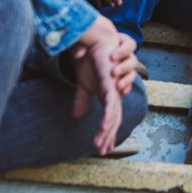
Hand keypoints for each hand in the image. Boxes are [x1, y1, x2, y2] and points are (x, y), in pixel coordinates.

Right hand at [68, 17, 137, 154]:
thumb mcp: (83, 84)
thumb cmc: (91, 60)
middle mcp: (114, 94)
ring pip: (112, 116)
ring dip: (106, 132)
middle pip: (114, 120)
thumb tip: (77, 115)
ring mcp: (113, 90)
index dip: (108, 133)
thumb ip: (82, 100)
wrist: (93, 41)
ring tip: (100, 146)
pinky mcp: (109, 84)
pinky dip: (107, 118)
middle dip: (108, 137)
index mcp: (108, 94)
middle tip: (102, 151)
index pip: (111, 118)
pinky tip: (104, 128)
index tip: (103, 148)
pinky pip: (110, 105)